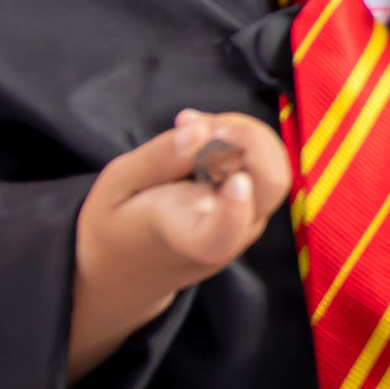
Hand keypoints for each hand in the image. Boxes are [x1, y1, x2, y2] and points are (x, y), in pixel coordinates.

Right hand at [73, 110, 289, 374]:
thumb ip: (158, 159)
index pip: (225, 232)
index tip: (237, 182)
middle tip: (195, 124)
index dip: (237, 208)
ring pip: (272, 165)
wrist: (130, 264)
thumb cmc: (117, 223)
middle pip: (271, 181)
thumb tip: (201, 130)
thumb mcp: (117, 185)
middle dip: (245, 135)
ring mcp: (249, 220)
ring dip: (240, 132)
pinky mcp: (253, 207)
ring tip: (190, 126)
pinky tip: (200, 135)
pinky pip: (261, 165)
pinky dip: (237, 140)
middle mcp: (233, 233)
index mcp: (192, 241)